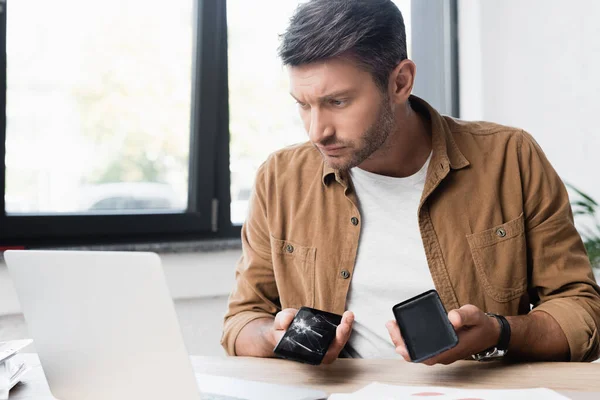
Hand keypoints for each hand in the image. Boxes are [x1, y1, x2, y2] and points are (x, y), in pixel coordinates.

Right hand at [269, 308, 354, 363]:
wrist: (280, 330)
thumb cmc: (281, 330)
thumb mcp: (279, 323)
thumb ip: (282, 321)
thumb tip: (287, 320)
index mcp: (307, 354)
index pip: (325, 355)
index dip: (333, 345)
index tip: (338, 330)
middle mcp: (318, 352)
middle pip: (336, 348)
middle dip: (343, 334)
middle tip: (346, 319)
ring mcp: (323, 344)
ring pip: (339, 341)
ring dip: (346, 328)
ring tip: (349, 315)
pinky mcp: (326, 336)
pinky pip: (338, 333)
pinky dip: (344, 324)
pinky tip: (347, 315)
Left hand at [386, 304, 500, 364]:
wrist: (489, 332)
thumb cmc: (480, 324)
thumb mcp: (474, 315)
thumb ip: (463, 315)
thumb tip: (451, 318)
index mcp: (452, 349)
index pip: (427, 356)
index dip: (411, 353)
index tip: (398, 345)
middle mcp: (445, 354)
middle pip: (418, 355)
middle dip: (401, 342)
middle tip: (391, 326)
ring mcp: (441, 352)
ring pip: (418, 352)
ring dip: (404, 341)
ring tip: (392, 326)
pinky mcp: (439, 348)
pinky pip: (421, 348)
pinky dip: (410, 340)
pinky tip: (402, 329)